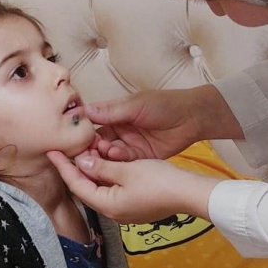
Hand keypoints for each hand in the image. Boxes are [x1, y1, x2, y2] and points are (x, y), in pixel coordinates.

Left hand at [47, 150, 223, 224]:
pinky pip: (114, 191)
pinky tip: (106, 163)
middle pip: (87, 189)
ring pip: (101, 189)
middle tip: (67, 149)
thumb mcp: (127, 169)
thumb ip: (101, 166)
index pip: (77, 185)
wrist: (189, 193)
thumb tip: (81, 161)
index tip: (52, 151)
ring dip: (93, 171)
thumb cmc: (159, 181)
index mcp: (107, 204)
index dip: (63, 167)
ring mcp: (126, 211)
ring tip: (85, 152)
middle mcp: (113, 212)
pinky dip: (106, 176)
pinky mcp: (137, 206)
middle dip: (77, 169)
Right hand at [84, 85, 241, 161]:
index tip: (75, 138)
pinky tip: (117, 156)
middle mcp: (120, 131)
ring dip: (105, 155)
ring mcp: (130, 145)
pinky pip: (125, 162)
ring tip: (104, 152)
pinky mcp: (141, 158)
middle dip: (92, 148)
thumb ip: (111, 111)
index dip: (84, 133)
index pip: (93, 125)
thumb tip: (85, 110)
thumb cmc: (164, 104)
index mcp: (115, 115)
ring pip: (110, 154)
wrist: (192, 117)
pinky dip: (119, 161)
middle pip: (99, 143)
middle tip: (86, 151)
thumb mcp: (136, 105)